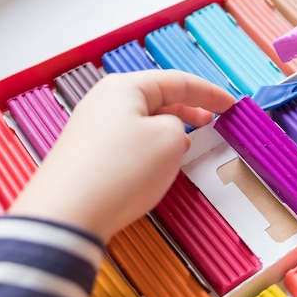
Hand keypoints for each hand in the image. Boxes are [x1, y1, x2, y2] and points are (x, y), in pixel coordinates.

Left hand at [9, 70, 235, 240]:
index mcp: (124, 87)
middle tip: (211, 119)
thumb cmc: (117, 173)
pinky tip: (158, 162)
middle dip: (188, 108)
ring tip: (187, 142)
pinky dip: (150, 145)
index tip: (229, 103)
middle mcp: (104, 101)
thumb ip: (179, 125)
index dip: (209, 93)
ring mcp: (92, 127)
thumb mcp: (169, 140)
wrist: (68, 215)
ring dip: (169, 129)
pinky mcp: (87, 152)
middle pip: (157, 97)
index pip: (177, 81)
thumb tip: (169, 130)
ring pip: (143, 120)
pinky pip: (128, 139)